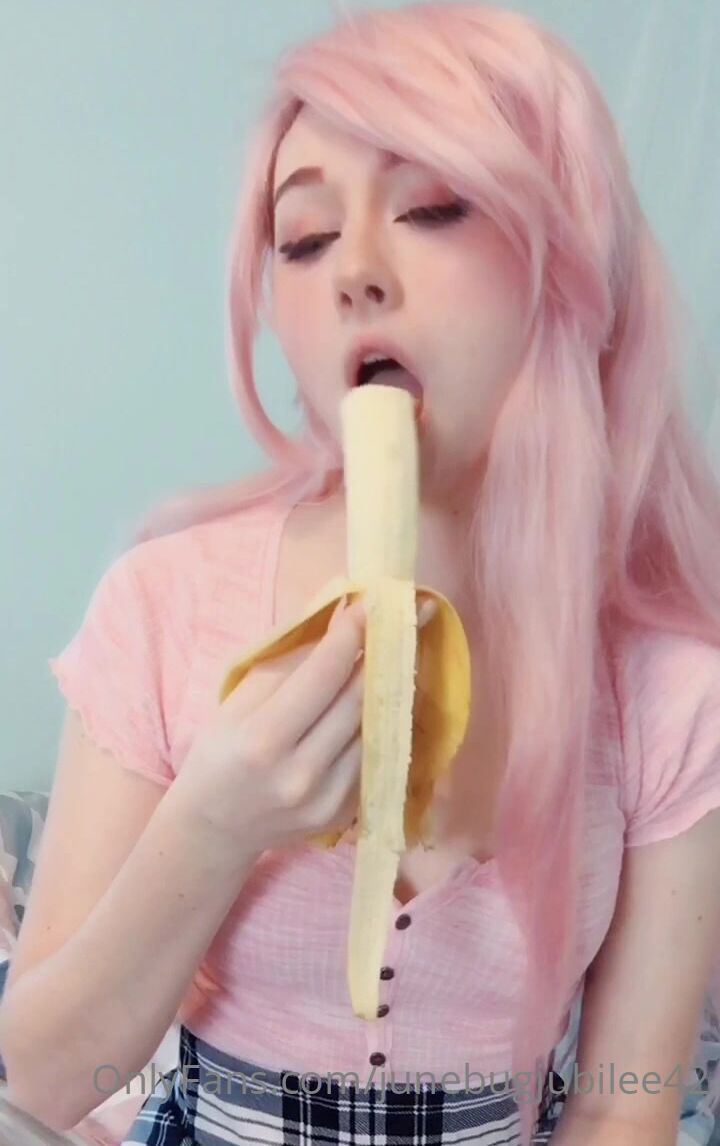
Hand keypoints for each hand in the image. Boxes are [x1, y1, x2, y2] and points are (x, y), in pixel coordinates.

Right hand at [175, 596, 435, 853]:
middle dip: (385, 651)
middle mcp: (300, 774)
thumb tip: (339, 617)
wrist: (217, 825)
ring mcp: (328, 799)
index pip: (322, 676)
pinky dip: (382, 721)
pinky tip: (387, 695)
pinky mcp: (346, 813)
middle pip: (359, 699)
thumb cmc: (221, 751)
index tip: (370, 602)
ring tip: (401, 650)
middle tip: (407, 615)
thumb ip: (290, 661)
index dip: (351, 635)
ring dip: (391, 684)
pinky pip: (374, 754)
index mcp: (262, 741)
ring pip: (375, 726)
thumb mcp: (238, 700)